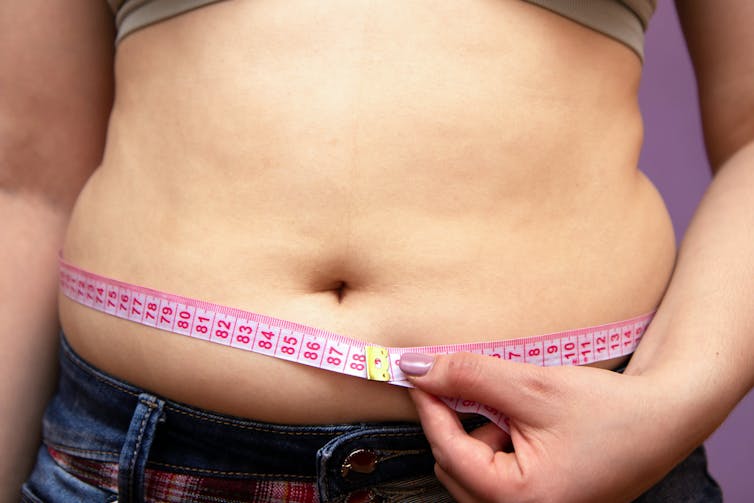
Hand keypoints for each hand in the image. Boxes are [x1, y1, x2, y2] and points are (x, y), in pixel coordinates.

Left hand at [401, 352, 696, 502]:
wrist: (664, 420)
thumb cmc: (609, 410)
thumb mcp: (533, 385)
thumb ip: (470, 376)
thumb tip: (417, 367)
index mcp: (519, 499)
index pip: (448, 449)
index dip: (429, 405)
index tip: (418, 370)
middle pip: (454, 463)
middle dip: (460, 420)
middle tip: (480, 384)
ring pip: (470, 467)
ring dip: (479, 430)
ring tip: (520, 408)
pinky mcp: (537, 501)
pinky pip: (492, 472)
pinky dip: (495, 441)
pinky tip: (526, 422)